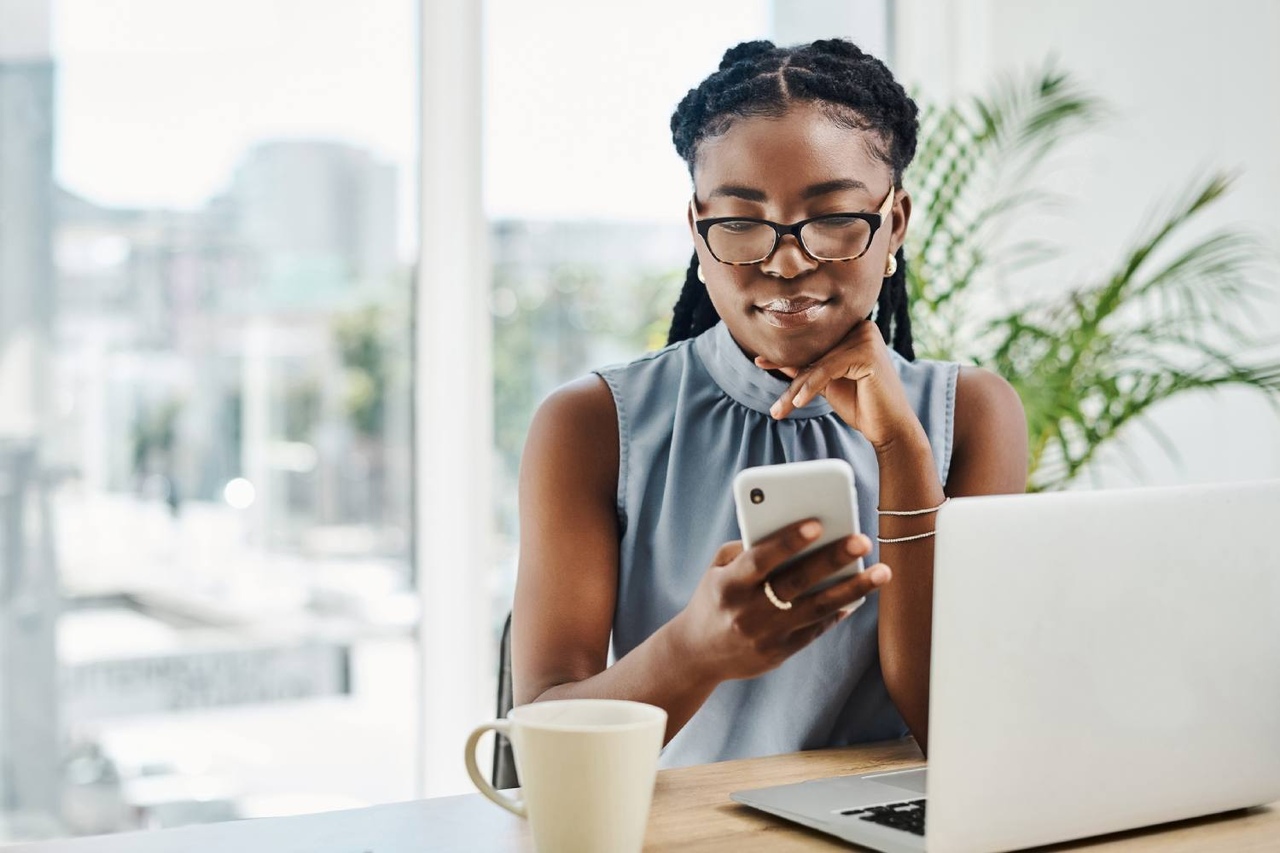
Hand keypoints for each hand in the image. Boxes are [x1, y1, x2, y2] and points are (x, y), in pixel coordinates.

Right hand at [670, 519, 890, 682]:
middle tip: (862, 539)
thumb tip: (796, 533)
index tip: (816, 523)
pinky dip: (838, 611)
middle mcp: (747, 612)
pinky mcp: (779, 654)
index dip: (787, 541)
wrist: (697, 654)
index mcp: (728, 585)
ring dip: (852, 589)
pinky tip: (859, 595)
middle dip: (832, 559)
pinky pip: (815, 629)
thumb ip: (748, 548)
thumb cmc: (715, 598)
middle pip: (796, 583)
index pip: (760, 559)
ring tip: (882, 572)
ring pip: (816, 609)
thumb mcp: (718, 569)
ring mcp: (765, 636)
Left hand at [755, 321, 920, 451]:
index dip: (787, 355)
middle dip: (789, 376)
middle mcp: (862, 327)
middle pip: (814, 352)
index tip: (761, 362)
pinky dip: (809, 387)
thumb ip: (805, 367)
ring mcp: (867, 336)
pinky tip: (797, 403)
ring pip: (818, 362)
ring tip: (779, 410)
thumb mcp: (826, 382)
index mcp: (854, 329)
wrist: (888, 427)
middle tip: (771, 398)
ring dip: (796, 388)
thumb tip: (772, 358)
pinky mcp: (867, 352)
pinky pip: (827, 369)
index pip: (814, 342)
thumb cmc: (861, 404)